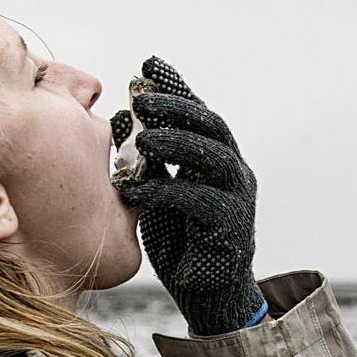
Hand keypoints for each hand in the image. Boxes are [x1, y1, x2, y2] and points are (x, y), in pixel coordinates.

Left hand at [110, 56, 267, 335]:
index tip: (149, 64)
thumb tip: (119, 119)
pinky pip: (200, 202)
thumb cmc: (179, 239)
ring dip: (178, 143)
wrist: (204, 291)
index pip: (197, 115)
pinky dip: (166, 191)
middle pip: (211, 127)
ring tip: (143, 138)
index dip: (177, 88)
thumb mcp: (156, 192)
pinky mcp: (229, 230)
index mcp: (214, 159)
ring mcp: (236, 199)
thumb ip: (145, 160)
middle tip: (142, 98)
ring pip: (214, 158)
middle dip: (176, 108)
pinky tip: (134, 189)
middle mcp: (232, 172)